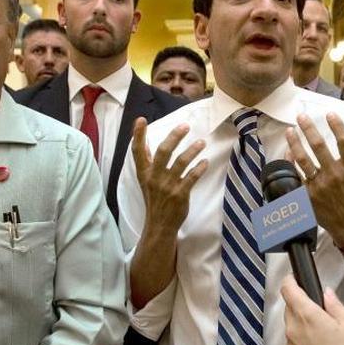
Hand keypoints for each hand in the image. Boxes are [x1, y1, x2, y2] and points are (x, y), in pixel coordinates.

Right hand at [131, 117, 206, 232]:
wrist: (160, 225)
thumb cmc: (154, 199)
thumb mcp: (145, 180)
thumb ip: (146, 161)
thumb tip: (143, 141)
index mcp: (144, 173)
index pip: (138, 151)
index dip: (138, 135)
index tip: (140, 120)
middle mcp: (154, 178)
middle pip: (163, 152)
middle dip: (174, 137)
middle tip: (185, 126)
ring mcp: (167, 186)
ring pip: (181, 162)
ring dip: (192, 151)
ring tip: (202, 143)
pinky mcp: (180, 194)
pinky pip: (192, 177)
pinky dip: (200, 168)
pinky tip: (205, 162)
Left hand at [282, 277, 343, 344]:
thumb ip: (336, 305)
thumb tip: (327, 295)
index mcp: (306, 315)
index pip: (288, 289)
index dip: (290, 280)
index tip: (295, 278)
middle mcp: (293, 330)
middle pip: (290, 309)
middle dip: (302, 306)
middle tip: (322, 313)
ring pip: (293, 330)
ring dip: (304, 329)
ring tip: (327, 339)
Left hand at [285, 113, 343, 244]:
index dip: (337, 126)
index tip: (329, 113)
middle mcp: (335, 176)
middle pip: (319, 147)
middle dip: (309, 129)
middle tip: (301, 116)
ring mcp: (319, 186)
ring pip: (303, 160)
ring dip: (295, 143)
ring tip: (290, 131)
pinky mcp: (308, 195)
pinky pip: (296, 176)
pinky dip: (290, 163)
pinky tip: (287, 152)